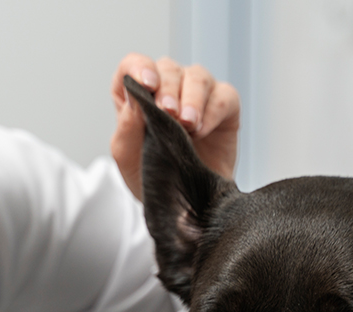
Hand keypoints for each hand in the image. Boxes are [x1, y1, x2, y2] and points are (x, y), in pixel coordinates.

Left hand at [110, 53, 240, 199]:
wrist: (184, 206)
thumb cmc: (153, 178)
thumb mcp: (128, 158)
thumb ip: (126, 128)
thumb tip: (135, 99)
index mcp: (139, 94)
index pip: (136, 64)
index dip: (140, 68)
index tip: (147, 85)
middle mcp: (170, 88)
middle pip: (169, 69)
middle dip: (168, 89)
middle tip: (169, 113)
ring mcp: (200, 96)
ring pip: (198, 77)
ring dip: (193, 98)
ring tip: (188, 124)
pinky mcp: (226, 109)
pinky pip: (225, 97)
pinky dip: (214, 110)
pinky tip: (203, 130)